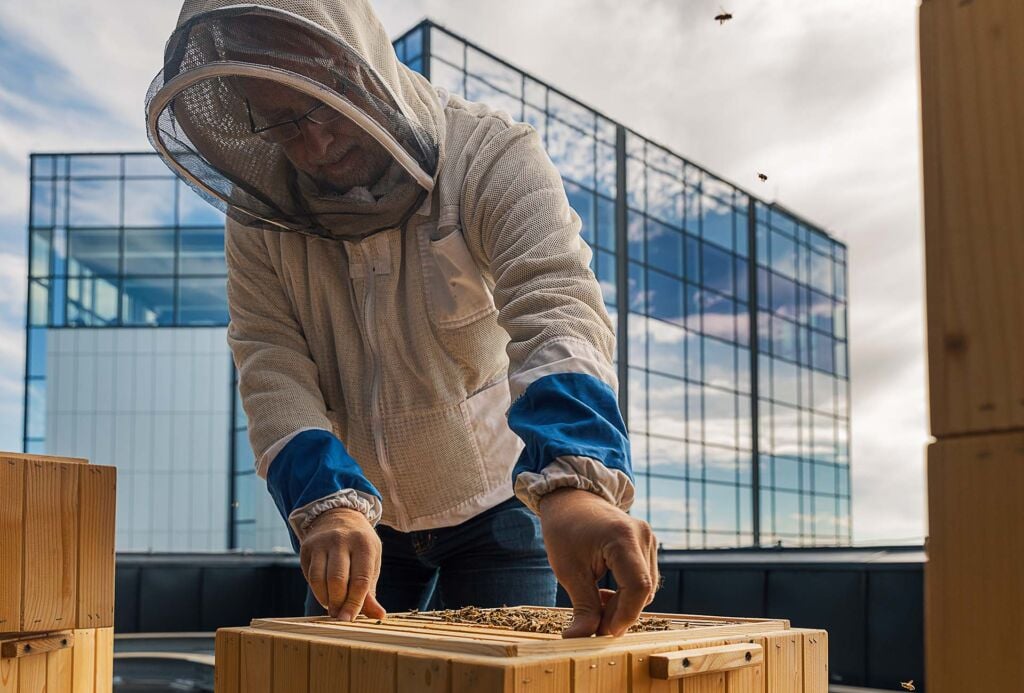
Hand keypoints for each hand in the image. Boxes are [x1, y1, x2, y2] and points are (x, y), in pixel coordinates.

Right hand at [300, 507, 385, 620]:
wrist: (339, 517)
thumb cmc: (359, 547)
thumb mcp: (371, 562)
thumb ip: (370, 590)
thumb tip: (379, 615)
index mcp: (364, 544)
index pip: (360, 579)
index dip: (355, 603)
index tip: (349, 620)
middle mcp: (342, 540)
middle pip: (338, 580)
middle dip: (338, 603)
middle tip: (340, 616)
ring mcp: (323, 542)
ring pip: (320, 579)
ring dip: (326, 599)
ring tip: (333, 607)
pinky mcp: (308, 547)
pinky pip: (310, 575)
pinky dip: (317, 591)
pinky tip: (324, 596)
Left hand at [537, 488, 658, 637]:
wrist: (570, 499)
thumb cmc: (565, 529)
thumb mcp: (567, 570)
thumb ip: (582, 605)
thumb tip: (580, 639)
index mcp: (622, 537)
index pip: (638, 586)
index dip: (625, 615)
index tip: (604, 632)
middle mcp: (642, 536)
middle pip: (642, 590)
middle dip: (619, 613)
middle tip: (591, 624)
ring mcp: (647, 539)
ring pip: (644, 588)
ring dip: (621, 605)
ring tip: (593, 603)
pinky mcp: (646, 545)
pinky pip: (642, 578)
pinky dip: (625, 593)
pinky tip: (602, 593)